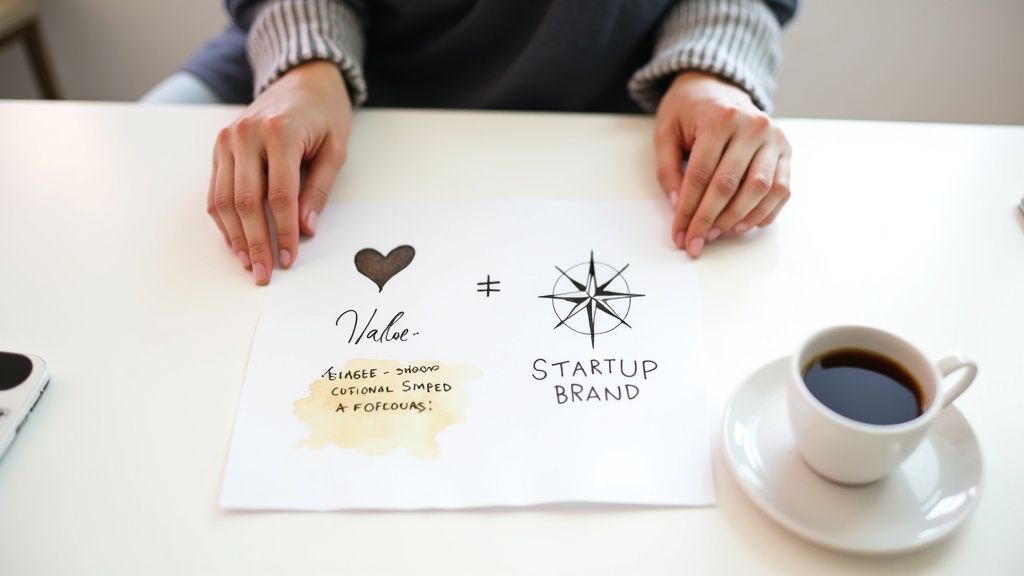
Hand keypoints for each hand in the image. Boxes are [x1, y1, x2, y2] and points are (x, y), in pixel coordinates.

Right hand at [207, 60, 351, 283]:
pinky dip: (224, 220)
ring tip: (248, 263)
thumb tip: (305, 229)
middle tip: (263, 273)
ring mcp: (228, 140)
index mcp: (280, 132)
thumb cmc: (324, 114)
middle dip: (255, 242)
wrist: (302, 79)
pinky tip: (236, 241)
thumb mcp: (335, 149)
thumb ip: (318, 189)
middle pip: (245, 201)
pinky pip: (215, 190)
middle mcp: (246, 134)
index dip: (283, 232)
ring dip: (235, 237)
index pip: (280, 195)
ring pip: (224, 199)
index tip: (288, 258)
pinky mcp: (219, 146)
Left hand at [654, 71, 790, 257]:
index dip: (688, 210)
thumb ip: (668, 169)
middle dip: (709, 220)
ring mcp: (774, 138)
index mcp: (720, 118)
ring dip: (737, 219)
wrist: (717, 86)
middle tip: (696, 242)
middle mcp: (752, 126)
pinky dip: (764, 212)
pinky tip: (744, 225)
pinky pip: (781, 189)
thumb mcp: (665, 132)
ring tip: (717, 234)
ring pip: (760, 190)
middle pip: (730, 185)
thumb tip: (679, 206)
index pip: (701, 175)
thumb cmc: (688, 112)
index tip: (679, 234)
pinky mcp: (786, 151)